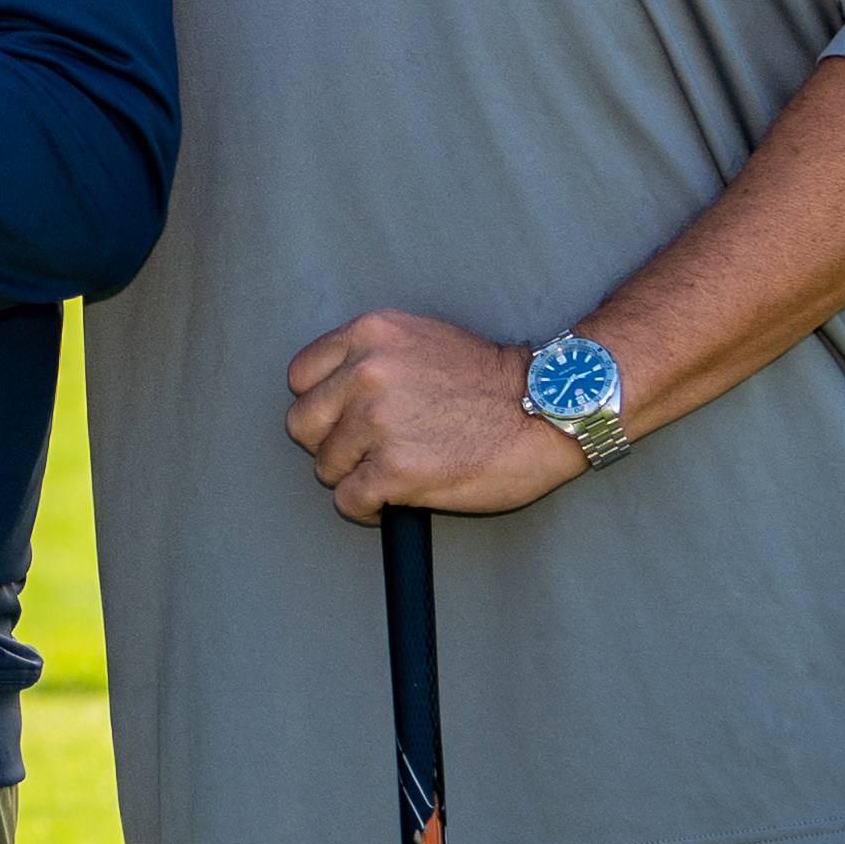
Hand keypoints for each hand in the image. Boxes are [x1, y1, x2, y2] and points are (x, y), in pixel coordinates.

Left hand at [286, 307, 587, 517]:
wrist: (545, 410)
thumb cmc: (491, 381)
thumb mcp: (421, 338)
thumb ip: (373, 356)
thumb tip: (335, 392)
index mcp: (370, 335)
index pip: (300, 377)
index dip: (322, 404)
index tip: (344, 418)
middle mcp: (365, 373)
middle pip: (303, 424)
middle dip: (331, 442)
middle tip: (368, 449)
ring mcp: (377, 423)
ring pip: (326, 466)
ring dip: (356, 476)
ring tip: (394, 470)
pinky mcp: (393, 471)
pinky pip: (348, 500)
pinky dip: (368, 508)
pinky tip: (394, 498)